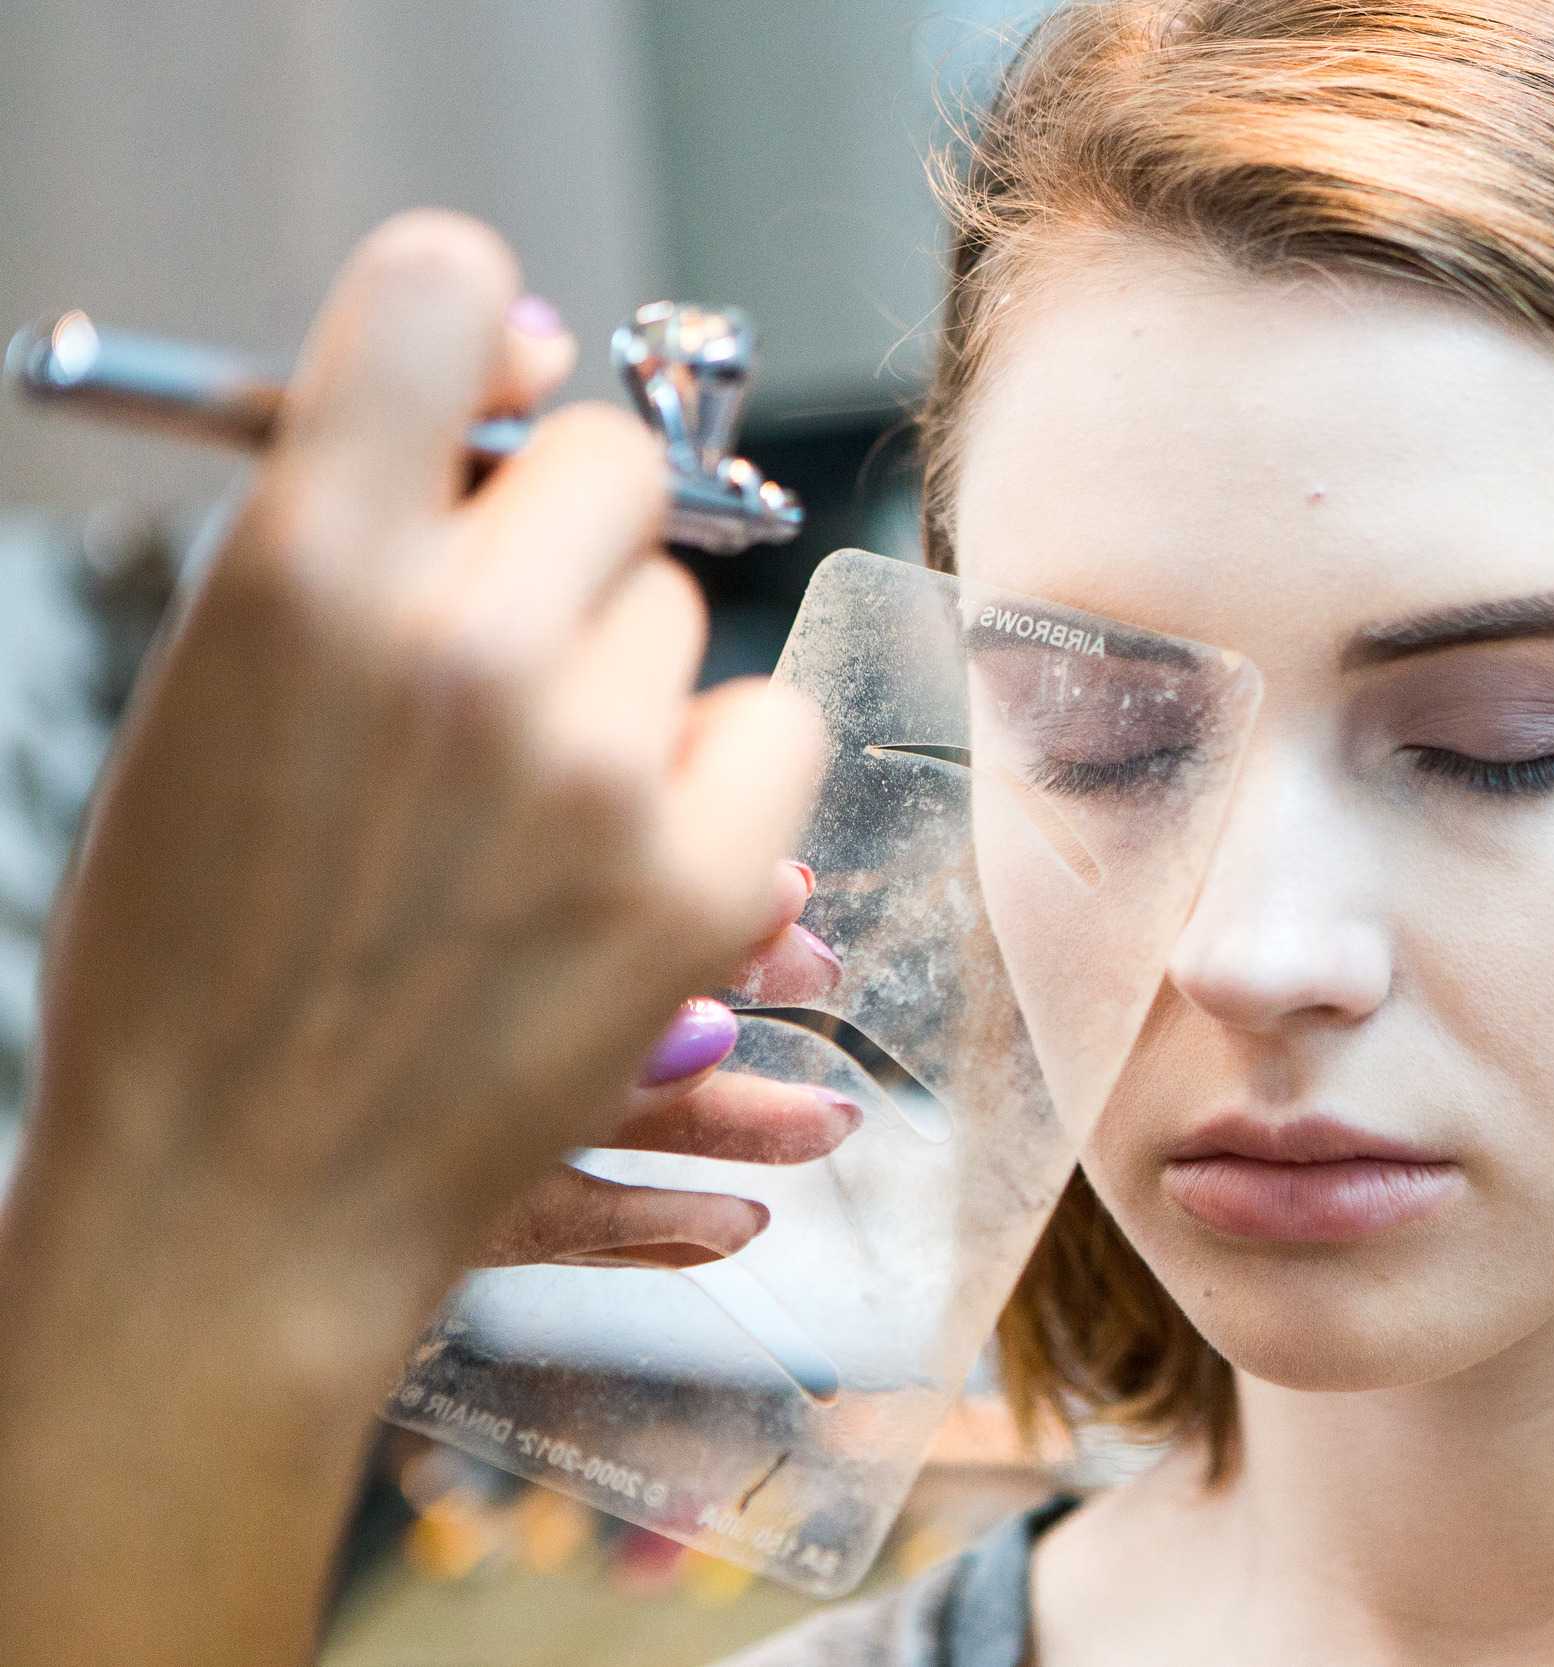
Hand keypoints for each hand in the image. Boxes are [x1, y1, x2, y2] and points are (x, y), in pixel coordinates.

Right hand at [21, 208, 828, 1321]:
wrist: (238, 1188)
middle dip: (563, 542)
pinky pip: (774, 726)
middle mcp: (458, 642)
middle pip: (611, 465)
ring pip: (687, 618)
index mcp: (300, 564)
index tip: (488, 385)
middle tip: (495, 660)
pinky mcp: (700, 880)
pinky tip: (619, 857)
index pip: (439, 291)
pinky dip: (714, 781)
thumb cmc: (206, 937)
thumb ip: (353, 524)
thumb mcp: (218, 689)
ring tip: (519, 814)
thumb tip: (524, 358)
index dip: (475, 331)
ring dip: (625, 687)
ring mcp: (594, 764)